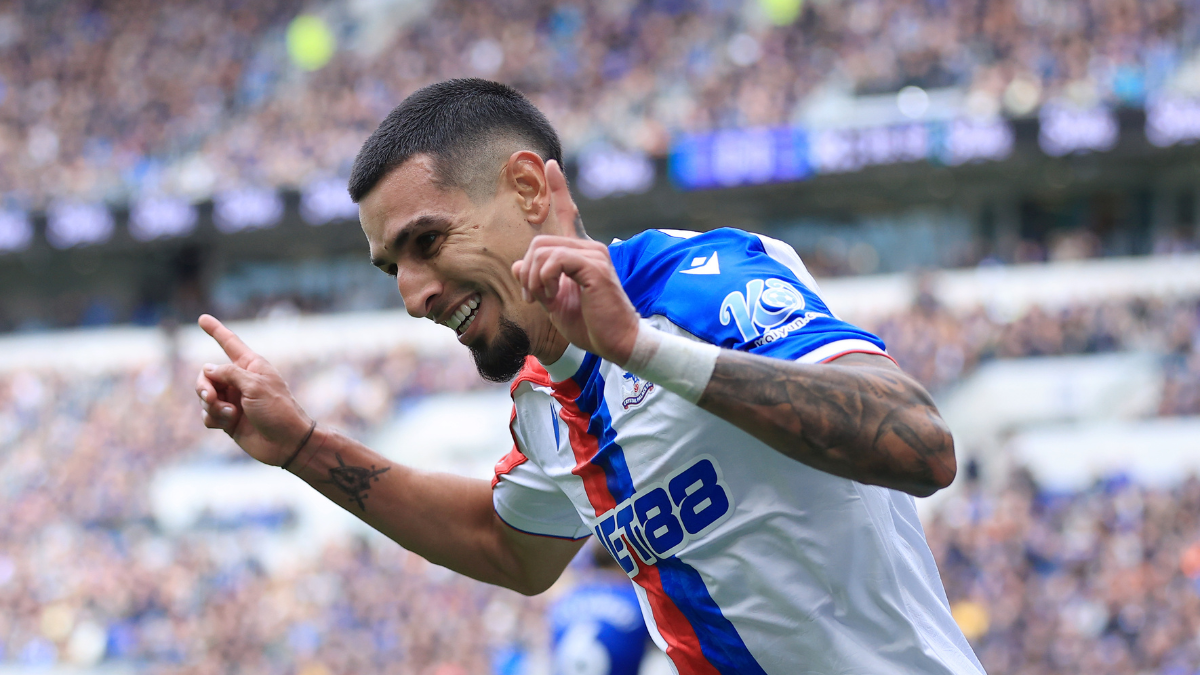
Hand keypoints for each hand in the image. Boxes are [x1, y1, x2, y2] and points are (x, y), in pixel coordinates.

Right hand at [195, 314, 312, 465]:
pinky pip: (207, 415)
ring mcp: (233, 400)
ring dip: (211, 406)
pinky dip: (214, 419)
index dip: (216, 331)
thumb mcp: (255, 386)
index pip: (230, 344)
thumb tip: (207, 369)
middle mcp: (240, 381)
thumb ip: (228, 373)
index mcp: (251, 366)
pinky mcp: (228, 419)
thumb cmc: (277, 410)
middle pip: (207, 375)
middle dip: (203, 386)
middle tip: (211, 397)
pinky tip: (228, 424)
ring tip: (230, 414)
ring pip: (204, 396)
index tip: (202, 318)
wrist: (287, 443)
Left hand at [510, 160, 640, 364]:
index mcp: (581, 254)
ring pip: (542, 251)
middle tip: (532, 297)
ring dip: (534, 279)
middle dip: (527, 272)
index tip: (549, 164)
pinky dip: (544, 280)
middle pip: (539, 242)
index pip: (569, 213)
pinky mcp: (594, 266)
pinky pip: (554, 261)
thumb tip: (518, 264)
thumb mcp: (553, 302)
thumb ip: (537, 282)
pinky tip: (552, 295)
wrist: (617, 343)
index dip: (559, 189)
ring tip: (543, 300)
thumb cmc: (590, 325)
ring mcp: (594, 254)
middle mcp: (590, 248)